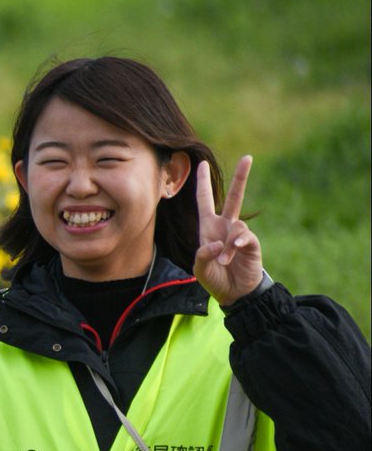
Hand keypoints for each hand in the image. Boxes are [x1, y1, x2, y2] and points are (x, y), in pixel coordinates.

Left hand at [193, 156, 263, 306]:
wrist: (234, 293)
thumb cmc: (214, 278)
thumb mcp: (199, 268)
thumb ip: (202, 255)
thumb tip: (217, 244)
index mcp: (208, 227)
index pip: (205, 200)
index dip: (203, 183)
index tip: (201, 164)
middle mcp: (225, 226)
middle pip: (234, 197)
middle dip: (241, 177)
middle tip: (248, 157)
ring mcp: (239, 234)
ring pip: (236, 226)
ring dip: (227, 245)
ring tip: (223, 261)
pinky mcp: (252, 244)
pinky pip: (245, 237)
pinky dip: (237, 244)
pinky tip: (234, 251)